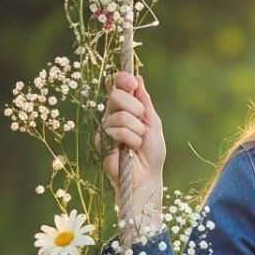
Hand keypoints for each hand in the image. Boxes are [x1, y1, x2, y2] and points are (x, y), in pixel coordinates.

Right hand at [95, 72, 165, 219]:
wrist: (147, 176)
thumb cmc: (152, 152)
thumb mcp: (153, 123)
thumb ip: (145, 101)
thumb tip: (138, 78)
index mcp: (125, 108)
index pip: (115, 85)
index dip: (121, 79)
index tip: (132, 83)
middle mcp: (112, 115)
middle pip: (115, 95)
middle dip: (136, 109)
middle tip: (142, 124)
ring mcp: (105, 128)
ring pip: (119, 115)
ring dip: (137, 130)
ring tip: (138, 142)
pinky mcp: (101, 142)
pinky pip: (117, 131)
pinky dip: (131, 140)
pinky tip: (130, 150)